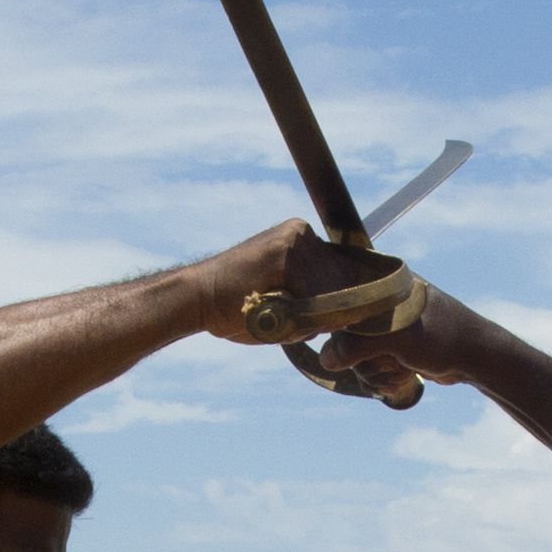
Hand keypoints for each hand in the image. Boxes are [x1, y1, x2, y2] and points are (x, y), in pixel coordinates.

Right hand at [189, 219, 398, 342]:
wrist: (198, 297)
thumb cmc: (239, 304)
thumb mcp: (285, 297)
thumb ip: (316, 299)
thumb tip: (353, 314)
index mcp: (303, 238)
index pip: (345, 273)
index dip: (340, 302)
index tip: (322, 318)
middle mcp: (303, 233)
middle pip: (343, 282)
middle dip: (326, 311)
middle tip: (289, 318)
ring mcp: (294, 240)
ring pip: (331, 292)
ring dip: (312, 317)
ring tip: (277, 315)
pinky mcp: (284, 253)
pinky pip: (315, 296)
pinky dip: (301, 316)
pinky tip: (273, 313)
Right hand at [297, 278, 494, 412]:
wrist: (477, 358)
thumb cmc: (443, 335)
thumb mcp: (399, 337)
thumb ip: (358, 345)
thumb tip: (326, 359)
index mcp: (379, 284)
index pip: (338, 297)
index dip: (334, 320)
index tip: (340, 338)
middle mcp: (378, 304)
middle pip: (341, 336)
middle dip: (363, 358)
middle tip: (389, 357)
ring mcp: (384, 329)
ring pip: (355, 359)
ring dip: (377, 372)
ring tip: (402, 367)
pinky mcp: (390, 350)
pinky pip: (370, 369)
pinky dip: (384, 378)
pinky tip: (404, 375)